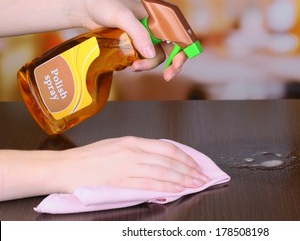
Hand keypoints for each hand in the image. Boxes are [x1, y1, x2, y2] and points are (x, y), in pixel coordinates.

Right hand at [56, 136, 208, 193]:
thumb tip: (160, 159)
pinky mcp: (120, 182)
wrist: (66, 167)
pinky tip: (177, 190)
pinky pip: (149, 185)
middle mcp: (132, 152)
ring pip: (163, 172)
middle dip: (189, 170)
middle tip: (202, 177)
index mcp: (132, 141)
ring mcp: (127, 167)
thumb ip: (138, 151)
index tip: (195, 164)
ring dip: (182, 179)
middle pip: (168, 160)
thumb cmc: (90, 157)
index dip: (184, 157)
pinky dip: (166, 187)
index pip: (166, 148)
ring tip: (196, 184)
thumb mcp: (116, 146)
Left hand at [77, 0, 186, 80]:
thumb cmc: (103, 5)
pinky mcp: (134, 44)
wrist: (84, 8)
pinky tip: (131, 65)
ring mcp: (144, 36)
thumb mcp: (122, 16)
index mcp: (157, 15)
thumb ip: (138, 33)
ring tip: (134, 67)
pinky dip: (141, 64)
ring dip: (149, 64)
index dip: (183, 49)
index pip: (178, 33)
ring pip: (156, 55)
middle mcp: (154, 26)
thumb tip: (150, 53)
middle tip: (167, 77)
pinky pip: (143, 57)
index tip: (177, 63)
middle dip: (170, 63)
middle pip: (171, 48)